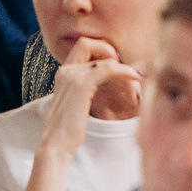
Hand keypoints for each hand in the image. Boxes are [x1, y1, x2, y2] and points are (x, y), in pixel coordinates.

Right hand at [40, 36, 140, 157]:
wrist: (55, 147)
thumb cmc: (68, 132)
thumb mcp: (77, 105)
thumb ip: (86, 90)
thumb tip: (107, 83)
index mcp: (63, 74)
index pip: (82, 46)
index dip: (101, 50)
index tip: (116, 66)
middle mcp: (65, 70)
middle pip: (88, 43)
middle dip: (110, 52)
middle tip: (125, 71)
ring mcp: (72, 76)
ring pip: (103, 57)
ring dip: (123, 67)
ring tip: (135, 81)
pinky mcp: (81, 85)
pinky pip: (108, 68)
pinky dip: (124, 71)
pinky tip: (134, 79)